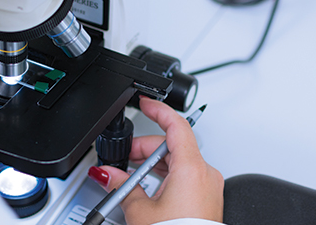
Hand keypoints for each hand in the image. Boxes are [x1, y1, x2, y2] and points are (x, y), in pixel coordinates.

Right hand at [88, 97, 223, 223]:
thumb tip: (107, 175)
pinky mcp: (207, 198)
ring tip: (131, 181)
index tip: (145, 102)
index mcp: (190, 168)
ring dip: (153, 165)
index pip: (176, 125)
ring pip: (178, 161)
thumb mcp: (140, 211)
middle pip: (172, 145)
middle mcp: (205, 174)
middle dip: (145, 149)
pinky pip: (184, 176)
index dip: (158, 110)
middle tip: (122, 158)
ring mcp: (208, 186)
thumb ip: (122, 186)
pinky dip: (164, 177)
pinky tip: (147, 190)